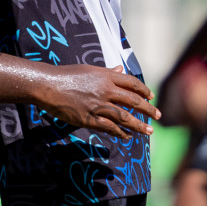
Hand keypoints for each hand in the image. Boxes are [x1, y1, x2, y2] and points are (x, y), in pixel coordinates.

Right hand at [36, 66, 158, 137]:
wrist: (48, 85)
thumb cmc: (66, 75)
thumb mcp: (89, 69)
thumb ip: (106, 72)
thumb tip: (120, 69)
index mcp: (106, 76)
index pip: (132, 83)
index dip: (144, 91)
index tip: (151, 97)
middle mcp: (106, 90)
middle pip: (133, 101)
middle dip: (148, 109)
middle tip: (158, 116)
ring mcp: (98, 105)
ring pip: (125, 117)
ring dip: (139, 125)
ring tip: (149, 131)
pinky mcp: (89, 119)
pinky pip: (110, 127)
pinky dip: (121, 132)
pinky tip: (127, 136)